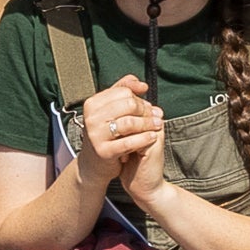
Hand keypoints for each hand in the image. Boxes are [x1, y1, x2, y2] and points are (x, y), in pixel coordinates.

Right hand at [76, 76, 164, 198]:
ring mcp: (95, 135)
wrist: (93, 164)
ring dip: (148, 124)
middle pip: (128, 105)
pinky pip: (129, 142)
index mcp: (92, 103)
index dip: (139, 98)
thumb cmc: (105, 134)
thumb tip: (143, 85)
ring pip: (130, 122)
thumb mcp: (111, 111)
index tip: (148, 105)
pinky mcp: (103, 151)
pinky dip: (144, 139)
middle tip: (155, 116)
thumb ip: (124, 92)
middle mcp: (91, 117)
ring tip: (157, 125)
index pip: (123, 92)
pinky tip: (152, 137)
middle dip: (146, 110)